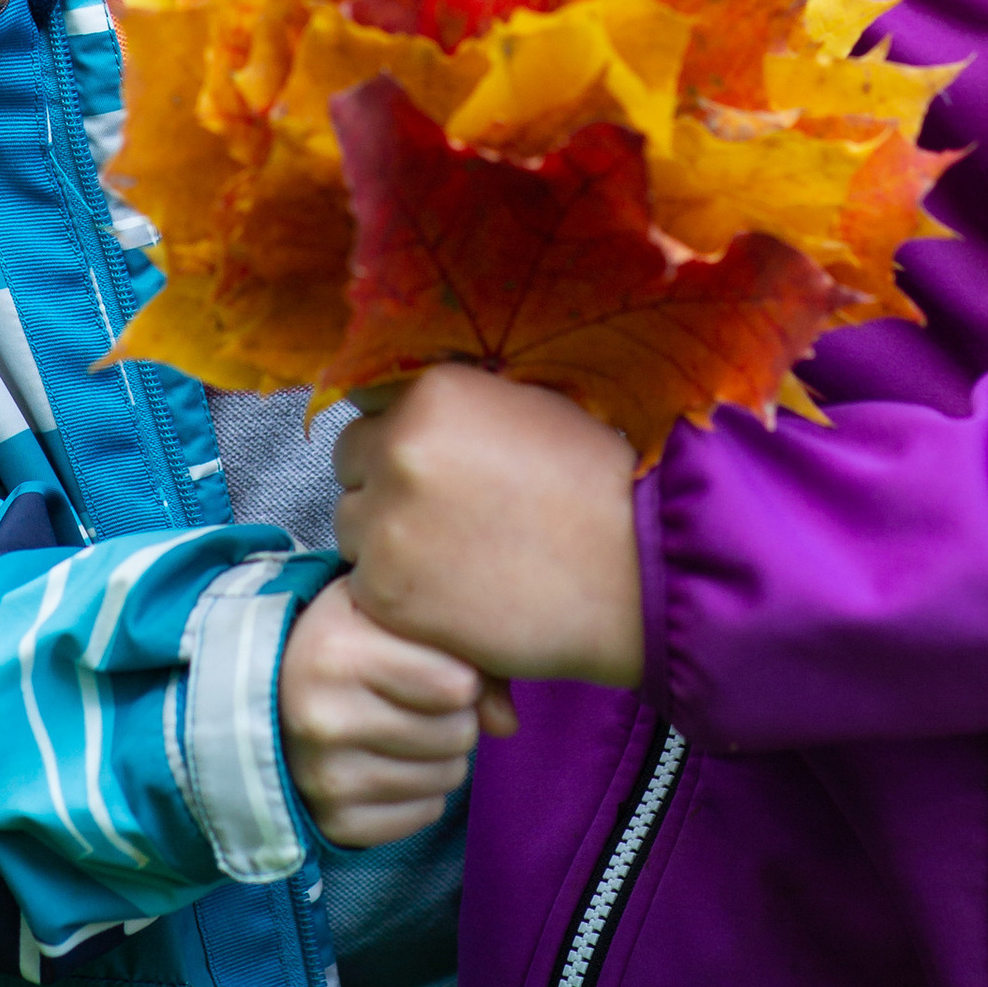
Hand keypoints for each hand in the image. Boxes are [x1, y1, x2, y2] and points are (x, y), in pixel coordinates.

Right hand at [278, 574, 496, 848]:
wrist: (270, 696)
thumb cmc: (350, 642)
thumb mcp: (392, 615)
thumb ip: (462, 649)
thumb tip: (506, 724)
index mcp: (338, 652)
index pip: (458, 683)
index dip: (463, 672)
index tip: (436, 662)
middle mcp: (324, 718)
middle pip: (459, 733)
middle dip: (455, 716)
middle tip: (420, 700)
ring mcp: (325, 777)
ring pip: (447, 777)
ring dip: (442, 755)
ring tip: (404, 728)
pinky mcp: (335, 821)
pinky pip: (424, 815)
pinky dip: (421, 793)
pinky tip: (389, 763)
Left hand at [333, 367, 646, 689]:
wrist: (637, 571)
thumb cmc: (598, 486)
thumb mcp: (528, 407)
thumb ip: (458, 406)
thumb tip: (412, 408)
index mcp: (432, 393)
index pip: (368, 401)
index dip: (395, 429)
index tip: (424, 457)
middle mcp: (398, 449)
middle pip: (350, 461)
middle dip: (382, 481)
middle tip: (438, 511)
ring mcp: (387, 524)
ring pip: (352, 524)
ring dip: (384, 538)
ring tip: (450, 556)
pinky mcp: (387, 593)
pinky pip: (365, 584)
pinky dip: (396, 592)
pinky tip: (451, 593)